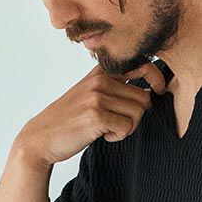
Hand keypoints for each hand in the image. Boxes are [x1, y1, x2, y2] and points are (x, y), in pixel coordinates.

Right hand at [16, 61, 170, 166]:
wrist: (42, 137)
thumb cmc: (69, 120)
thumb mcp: (90, 94)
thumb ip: (114, 88)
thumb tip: (150, 93)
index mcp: (101, 72)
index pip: (141, 64)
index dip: (156, 77)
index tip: (159, 90)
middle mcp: (100, 80)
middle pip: (144, 98)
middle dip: (136, 116)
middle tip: (118, 124)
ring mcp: (98, 96)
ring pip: (138, 113)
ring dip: (127, 128)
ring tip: (108, 129)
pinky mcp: (96, 115)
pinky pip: (127, 127)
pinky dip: (118, 136)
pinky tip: (103, 136)